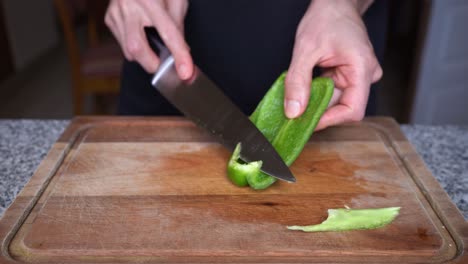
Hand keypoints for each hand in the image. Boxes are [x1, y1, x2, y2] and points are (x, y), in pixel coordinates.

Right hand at [105, 0, 192, 78]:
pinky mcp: (110, 18)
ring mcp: (116, 12)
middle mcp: (129, 5)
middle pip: (137, 48)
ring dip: (146, 55)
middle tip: (167, 65)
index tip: (186, 73)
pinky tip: (142, 33)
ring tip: (153, 40)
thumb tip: (182, 52)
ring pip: (129, 50)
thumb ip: (178, 24)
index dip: (179, 55)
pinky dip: (137, 46)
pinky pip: (123, 44)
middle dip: (154, 64)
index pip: (168, 33)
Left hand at [285, 0, 381, 129]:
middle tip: (295, 113)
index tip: (307, 122)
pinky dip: (317, 93)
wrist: (335, 4)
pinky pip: (333, 92)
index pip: (352, 110)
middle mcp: (365, 75)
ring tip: (297, 98)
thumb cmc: (326, 18)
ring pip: (336, 101)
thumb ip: (297, 82)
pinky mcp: (350, 75)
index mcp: (362, 68)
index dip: (330, 120)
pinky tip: (305, 90)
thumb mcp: (305, 49)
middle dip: (318, 111)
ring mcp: (358, 76)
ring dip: (316, 102)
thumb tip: (294, 111)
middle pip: (342, 107)